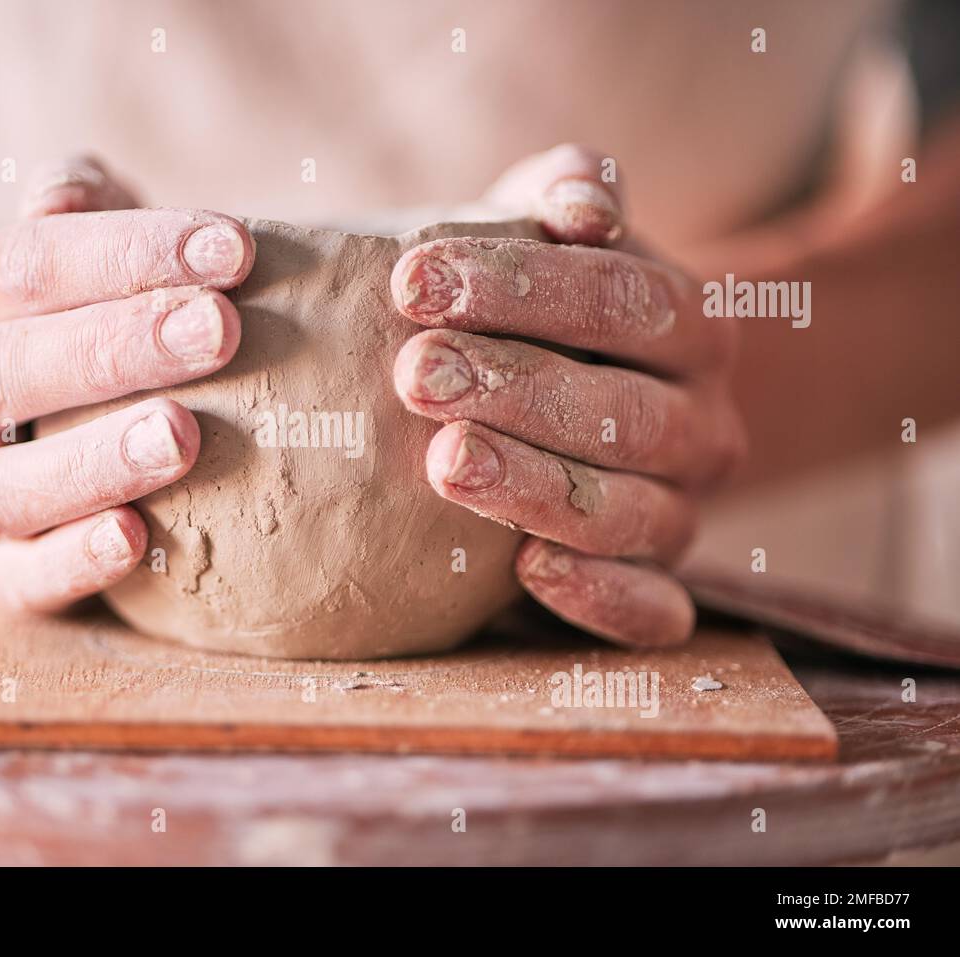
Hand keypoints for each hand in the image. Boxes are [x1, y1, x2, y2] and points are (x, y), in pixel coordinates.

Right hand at [0, 156, 252, 609]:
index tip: (234, 249)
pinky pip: (19, 580)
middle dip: (118, 346)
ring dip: (96, 459)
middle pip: (8, 368)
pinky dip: (73, 562)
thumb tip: (58, 195)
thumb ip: (79, 210)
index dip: (126, 252)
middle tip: (220, 330)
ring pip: (5, 484)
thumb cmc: (70, 328)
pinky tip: (138, 540)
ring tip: (182, 434)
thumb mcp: (74, 257)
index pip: (21, 266)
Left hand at [390, 145, 744, 646]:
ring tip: (446, 461)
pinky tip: (524, 571)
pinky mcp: (657, 589)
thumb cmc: (529, 307)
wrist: (563, 399)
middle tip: (413, 373)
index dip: (522, 286)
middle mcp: (704, 423)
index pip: (626, 299)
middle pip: (627, 409)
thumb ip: (562, 195)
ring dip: (535, 486)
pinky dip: (597, 596)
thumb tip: (583, 200)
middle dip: (516, 387)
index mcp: (690, 326)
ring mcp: (682, 512)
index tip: (411, 278)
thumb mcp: (542, 234)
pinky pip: (650, 613)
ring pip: (629, 511)